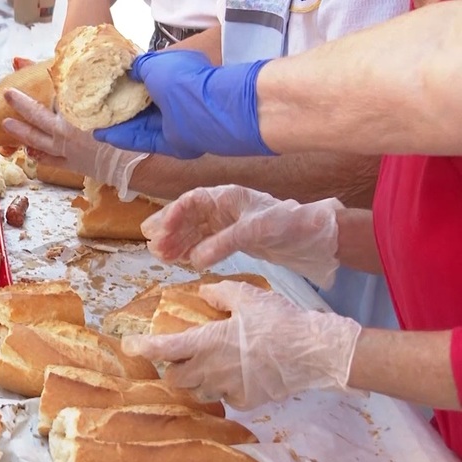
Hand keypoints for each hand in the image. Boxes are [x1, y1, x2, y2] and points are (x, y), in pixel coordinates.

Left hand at [1, 89, 147, 194]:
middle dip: (21, 104)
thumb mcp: (114, 103)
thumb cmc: (130, 131)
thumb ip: (98, 90)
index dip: (45, 85)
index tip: (30, 75)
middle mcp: (66, 133)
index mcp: (75, 115)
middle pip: (37, 116)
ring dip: (21, 132)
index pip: (55, 97)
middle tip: (7, 94)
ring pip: (37, 141)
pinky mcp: (73, 165)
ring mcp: (67, 151)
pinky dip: (39, 156)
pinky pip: (50, 161)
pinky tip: (29, 153)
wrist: (137, 163)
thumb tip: (89, 75)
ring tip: (6, 124)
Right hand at [92, 51, 274, 158]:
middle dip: (122, 106)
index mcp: (177, 76)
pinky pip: (144, 141)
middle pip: (144, 106)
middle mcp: (177, 100)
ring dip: (119, 125)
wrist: (204, 109)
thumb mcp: (155, 63)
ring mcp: (175, 123)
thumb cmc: (181, 78)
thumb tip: (130, 71)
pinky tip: (104, 136)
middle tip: (99, 107)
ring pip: (141, 125)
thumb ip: (140, 66)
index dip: (129, 83)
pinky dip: (125, 138)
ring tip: (96, 123)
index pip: (150, 80)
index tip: (109, 85)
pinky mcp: (172, 144)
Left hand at [122, 281, 361, 409]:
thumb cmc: (280, 320)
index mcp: (206, 342)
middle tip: (182, 355)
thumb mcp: (248, 296)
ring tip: (208, 365)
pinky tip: (236, 375)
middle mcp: (210, 369)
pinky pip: (224, 397)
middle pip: (174, 378)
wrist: (315, 352)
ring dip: (196, 380)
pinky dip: (223, 388)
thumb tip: (204, 293)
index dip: (142, 348)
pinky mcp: (246, 401)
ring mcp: (228, 388)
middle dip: (172, 368)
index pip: (163, 349)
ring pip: (197, 391)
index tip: (129, 345)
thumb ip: (219, 294)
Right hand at [142, 185, 342, 287]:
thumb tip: (194, 260)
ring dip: (176, 241)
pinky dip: (189, 249)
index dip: (172, 215)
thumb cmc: (287, 225)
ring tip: (161, 257)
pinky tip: (179, 260)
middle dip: (169, 230)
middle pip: (187, 215)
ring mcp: (226, 222)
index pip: (191, 201)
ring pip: (193, 229)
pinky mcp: (231, 236)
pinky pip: (203, 241)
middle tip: (153, 247)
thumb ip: (223, 243)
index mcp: (227, 196)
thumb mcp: (255, 231)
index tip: (158, 233)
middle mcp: (222, 207)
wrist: (313, 237)